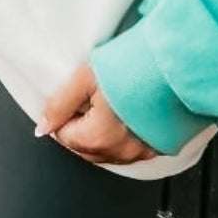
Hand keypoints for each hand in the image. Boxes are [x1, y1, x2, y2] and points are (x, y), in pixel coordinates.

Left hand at [38, 64, 155, 165]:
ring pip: (108, 150)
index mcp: (98, 138)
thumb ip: (60, 105)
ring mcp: (141, 152)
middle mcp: (120, 152)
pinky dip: (125, 135)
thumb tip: (43, 128)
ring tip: (113, 102)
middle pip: (86, 147)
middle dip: (83, 126)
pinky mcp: (158, 147)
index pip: (65, 136)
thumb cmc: (133, 66)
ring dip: (104, 133)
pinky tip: (130, 113)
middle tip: (95, 96)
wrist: (174, 64)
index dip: (67, 113)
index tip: (80, 94)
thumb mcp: (86, 77)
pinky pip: (131, 148)